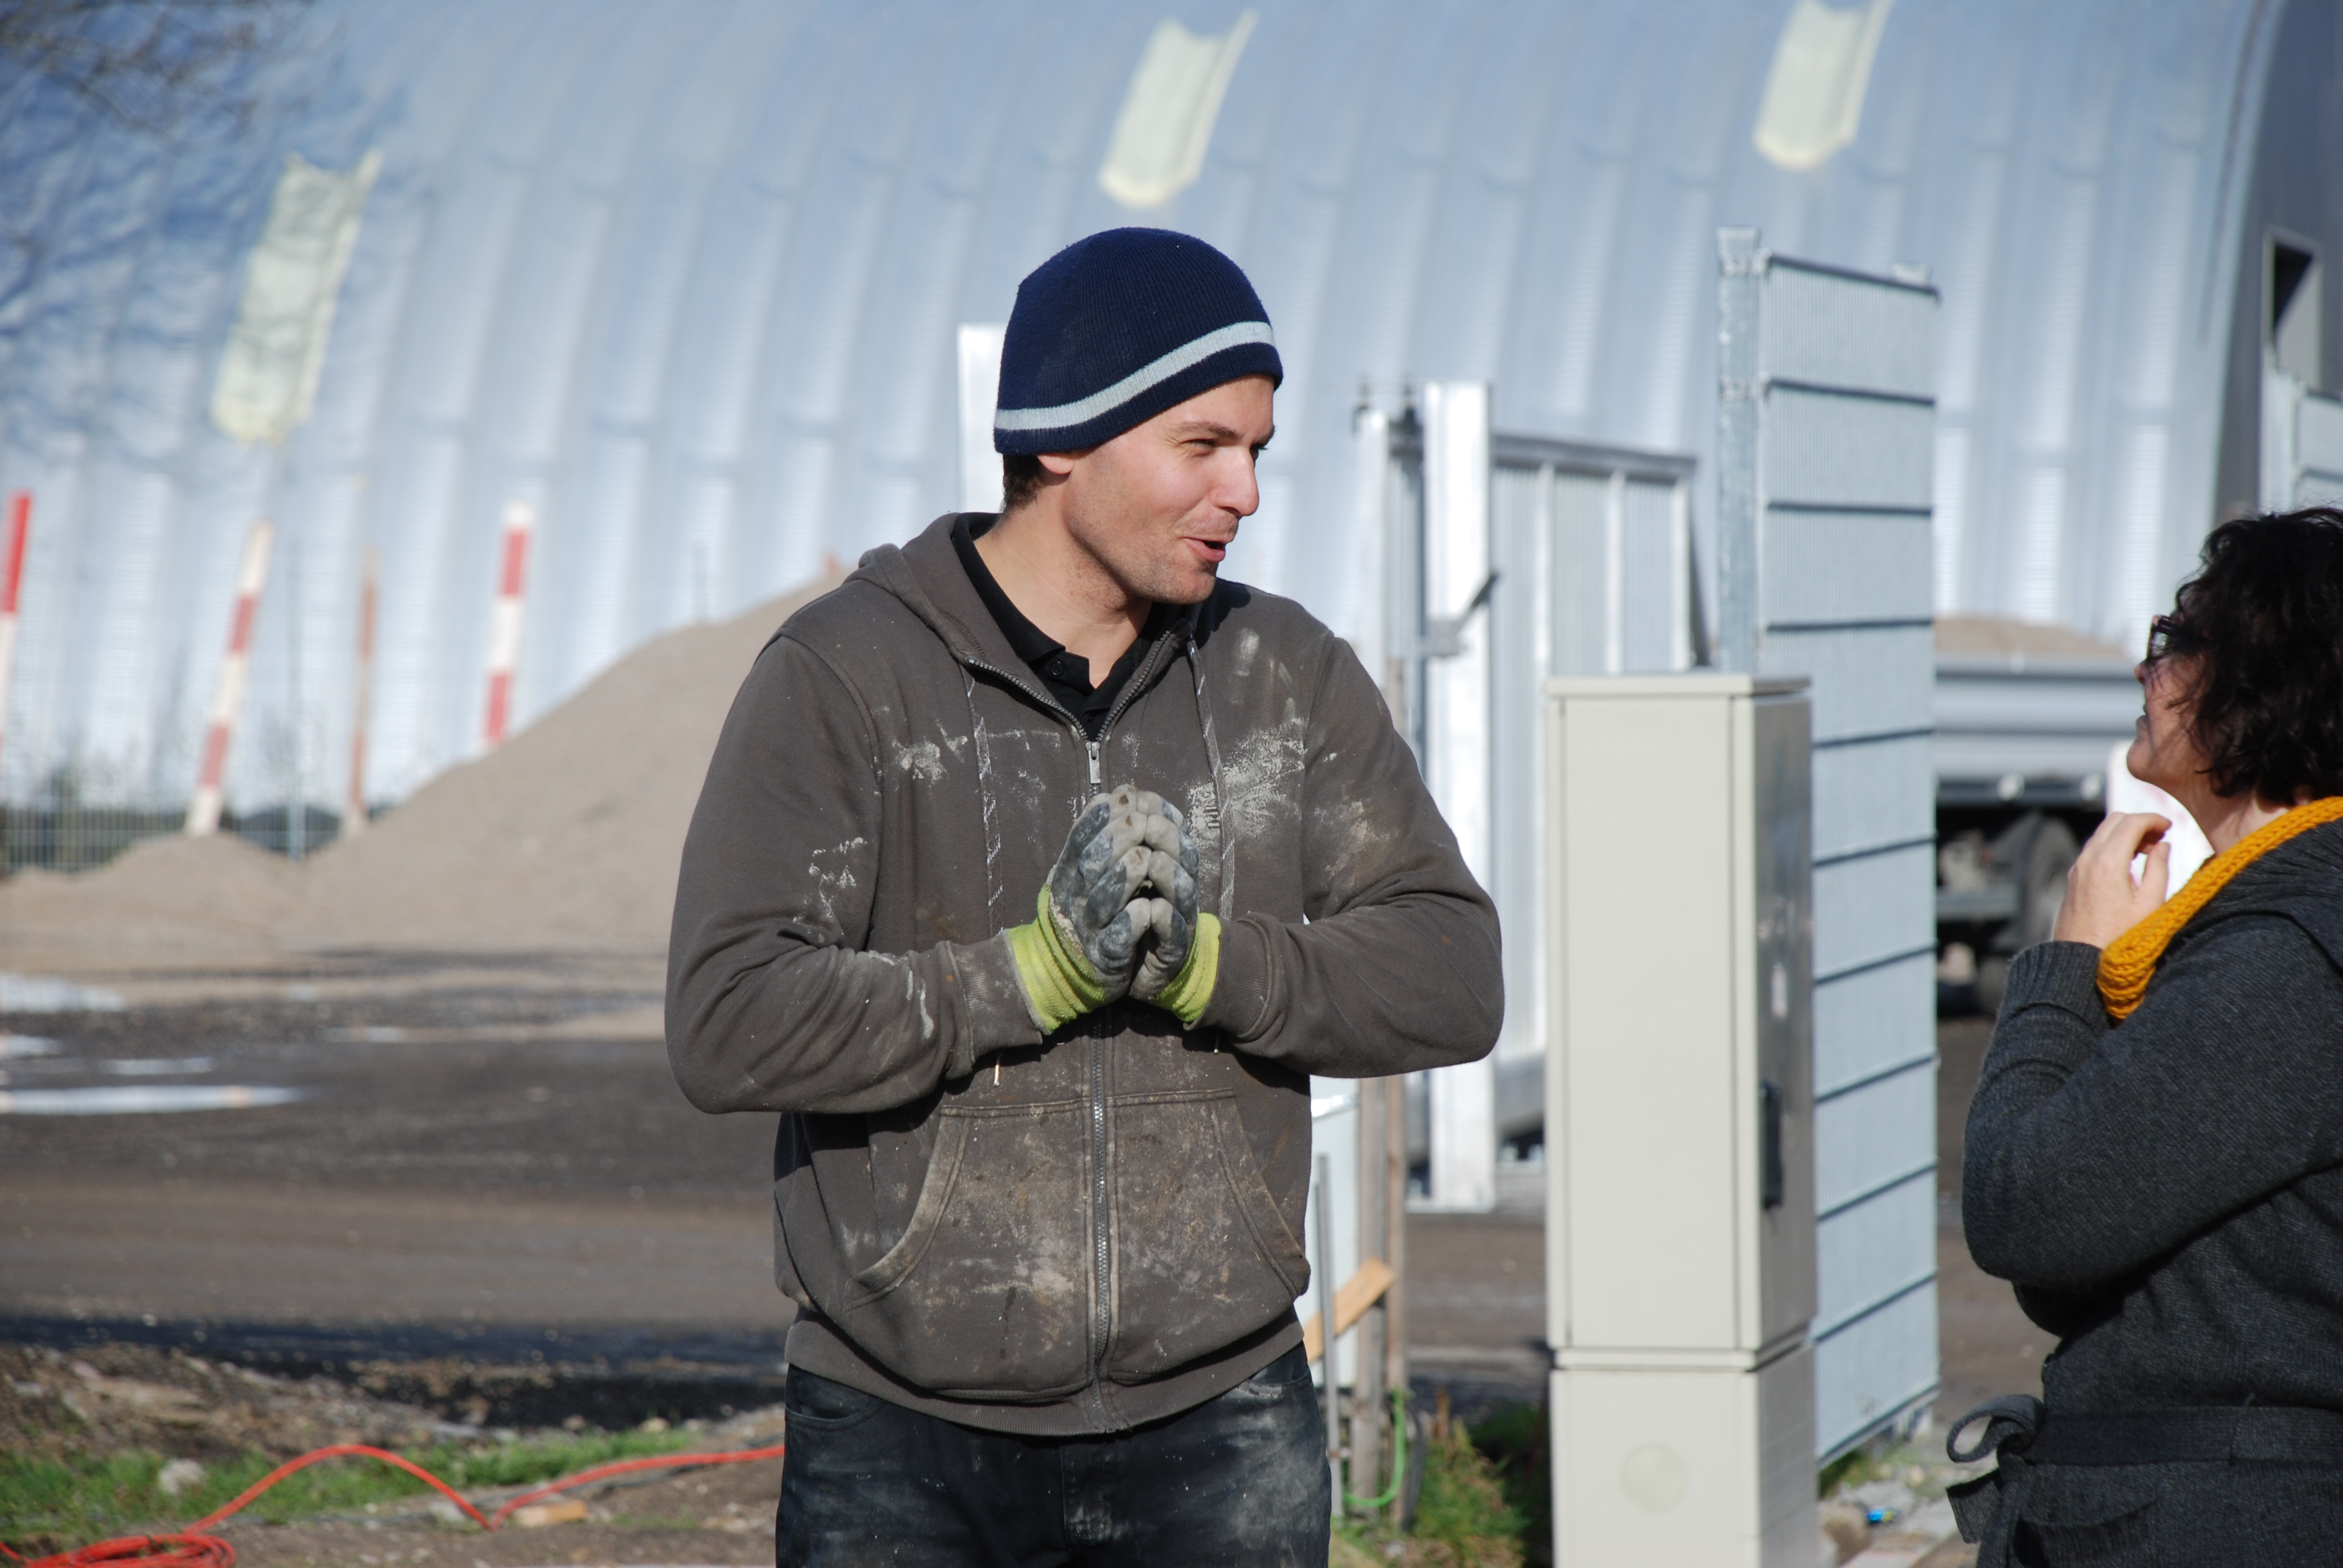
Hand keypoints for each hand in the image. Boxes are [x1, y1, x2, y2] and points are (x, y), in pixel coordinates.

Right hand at [1044, 785, 1166, 996]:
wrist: (1072, 971)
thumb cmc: (1091, 911)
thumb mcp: (1089, 872)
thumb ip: (1105, 836)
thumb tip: (1124, 792)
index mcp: (1069, 874)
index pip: (1078, 840)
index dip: (1099, 817)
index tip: (1123, 797)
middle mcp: (1076, 899)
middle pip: (1091, 864)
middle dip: (1116, 840)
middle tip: (1139, 820)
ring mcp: (1090, 928)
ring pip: (1105, 899)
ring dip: (1125, 877)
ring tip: (1144, 857)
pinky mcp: (1108, 956)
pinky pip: (1119, 937)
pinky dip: (1133, 921)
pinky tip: (1148, 907)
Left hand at [1127, 801, 1202, 1001]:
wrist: (1132, 967)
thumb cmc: (1124, 911)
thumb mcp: (1115, 869)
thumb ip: (1117, 834)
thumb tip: (1120, 792)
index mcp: (1168, 861)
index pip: (1172, 826)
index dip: (1155, 810)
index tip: (1129, 796)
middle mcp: (1179, 886)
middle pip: (1183, 854)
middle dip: (1163, 834)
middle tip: (1139, 823)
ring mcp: (1178, 917)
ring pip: (1182, 890)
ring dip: (1165, 872)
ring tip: (1146, 859)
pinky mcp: (1172, 948)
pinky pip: (1171, 930)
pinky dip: (1159, 917)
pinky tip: (1146, 908)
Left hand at [2051, 811, 2171, 947]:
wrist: (2080, 960)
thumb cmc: (2120, 938)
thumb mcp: (2150, 904)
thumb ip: (2159, 869)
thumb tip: (2162, 846)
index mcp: (2108, 862)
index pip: (2131, 822)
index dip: (2154, 819)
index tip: (2170, 826)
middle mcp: (2087, 859)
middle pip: (2114, 821)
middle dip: (2139, 823)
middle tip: (2160, 838)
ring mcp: (2077, 868)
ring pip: (2101, 834)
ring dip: (2125, 834)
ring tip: (2148, 851)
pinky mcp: (2073, 878)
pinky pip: (2093, 850)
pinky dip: (2112, 846)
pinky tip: (2129, 864)